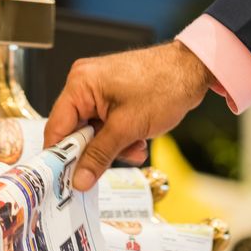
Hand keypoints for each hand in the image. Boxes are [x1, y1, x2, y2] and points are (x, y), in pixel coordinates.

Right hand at [45, 40, 213, 190]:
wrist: (194, 70)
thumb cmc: (165, 85)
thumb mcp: (127, 128)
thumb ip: (99, 155)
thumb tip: (79, 178)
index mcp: (80, 84)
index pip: (56, 128)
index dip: (60, 157)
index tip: (66, 180)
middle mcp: (85, 84)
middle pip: (76, 131)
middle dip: (96, 152)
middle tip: (107, 167)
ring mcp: (100, 89)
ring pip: (95, 131)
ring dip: (113, 147)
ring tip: (135, 147)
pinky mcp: (114, 96)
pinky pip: (108, 124)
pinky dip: (122, 137)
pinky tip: (139, 140)